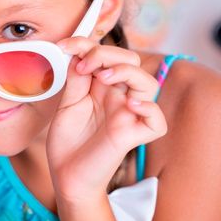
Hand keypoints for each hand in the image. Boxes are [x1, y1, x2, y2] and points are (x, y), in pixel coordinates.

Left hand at [46, 38, 165, 201]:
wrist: (66, 176)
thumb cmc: (67, 142)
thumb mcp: (67, 105)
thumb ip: (76, 80)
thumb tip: (79, 53)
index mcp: (102, 87)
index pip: (107, 55)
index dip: (88, 44)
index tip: (64, 46)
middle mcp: (118, 97)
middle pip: (131, 62)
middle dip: (107, 54)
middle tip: (83, 65)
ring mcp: (128, 116)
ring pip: (148, 84)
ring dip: (126, 73)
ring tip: (101, 78)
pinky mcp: (133, 136)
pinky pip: (156, 121)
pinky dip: (148, 108)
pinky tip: (129, 105)